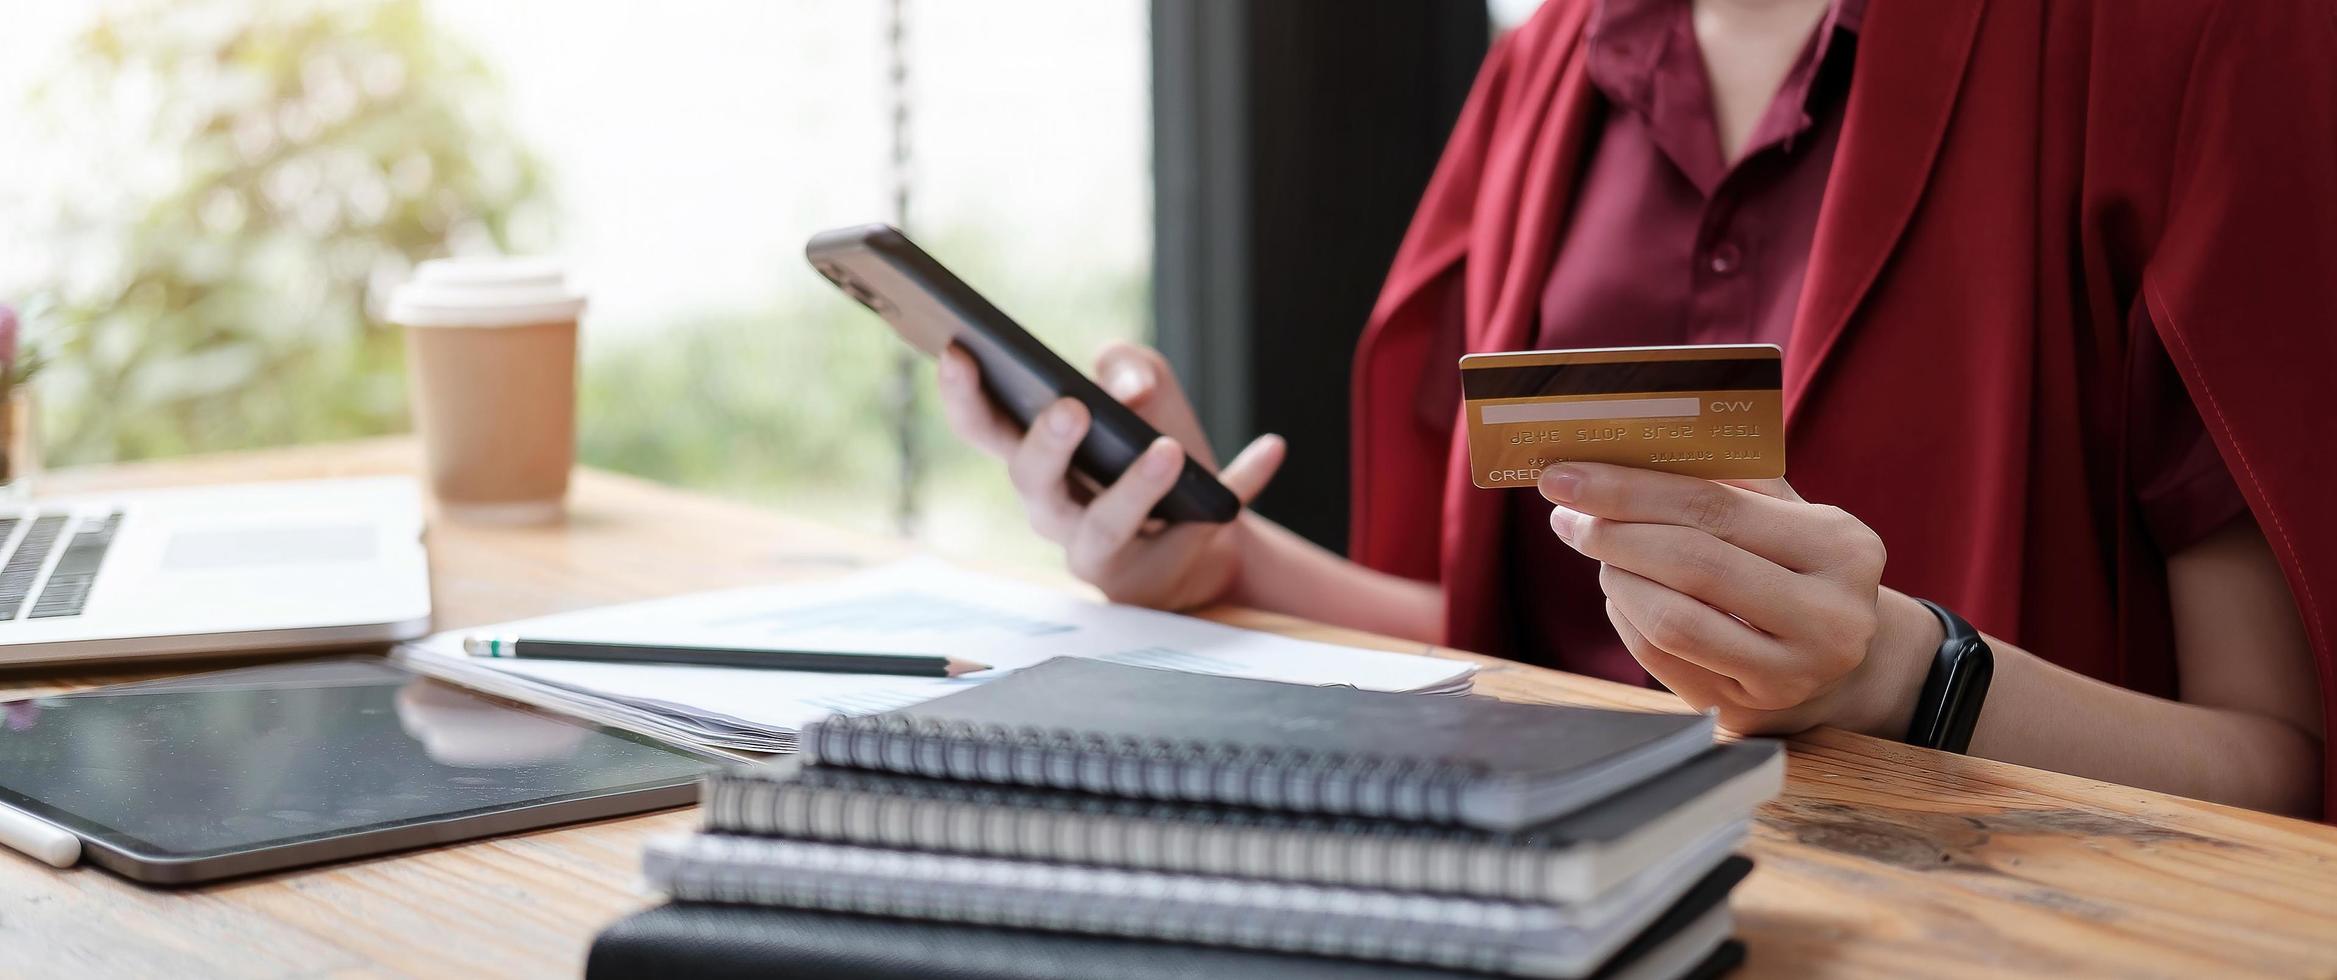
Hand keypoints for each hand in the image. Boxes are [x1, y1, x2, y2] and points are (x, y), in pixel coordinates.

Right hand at [935, 341, 1284, 610]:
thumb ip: (1131, 368)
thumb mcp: (1143, 390)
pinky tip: (1270, 447)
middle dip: (1047, 444)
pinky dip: (1240, 483)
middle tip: (1070, 408)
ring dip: (1136, 487)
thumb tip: (1128, 392)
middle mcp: (1053, 508)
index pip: (983, 427)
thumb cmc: (1149, 449)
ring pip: (1103, 526)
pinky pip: (1197, 530)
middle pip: (1032, 482)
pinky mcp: (1154, 572)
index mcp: (1036, 456)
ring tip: (1167, 450)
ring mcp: (1098, 550)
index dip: (964, 394)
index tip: (958, 349)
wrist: (1202, 526)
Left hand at [1536, 463, 1940, 736]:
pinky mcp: (1748, 711)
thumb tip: (1626, 446)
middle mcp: (1830, 617)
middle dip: (1613, 532)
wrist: (1839, 661)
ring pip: (1672, 619)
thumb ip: (1725, 478)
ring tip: (1600, 550)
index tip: (1568, 474)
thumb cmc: (1796, 568)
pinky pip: (1661, 658)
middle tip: (1566, 512)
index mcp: (1842, 548)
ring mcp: (1792, 675)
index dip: (1631, 488)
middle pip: (1691, 563)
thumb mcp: (1785, 516)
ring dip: (1618, 576)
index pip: (1715, 506)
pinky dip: (1626, 617)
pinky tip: (1624, 593)